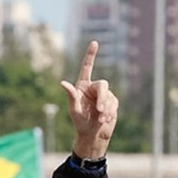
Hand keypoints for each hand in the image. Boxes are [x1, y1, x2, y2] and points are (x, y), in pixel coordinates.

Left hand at [61, 41, 118, 160]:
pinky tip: (105, 120)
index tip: (94, 43)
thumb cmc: (80, 122)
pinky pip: (114, 104)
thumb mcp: (74, 110)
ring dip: (106, 109)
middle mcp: (93, 88)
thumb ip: (70, 95)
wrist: (92, 135)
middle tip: (100, 111)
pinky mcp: (112, 103)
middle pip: (103, 85)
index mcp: (82, 86)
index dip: (90, 55)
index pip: (87, 67)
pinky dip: (110, 112)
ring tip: (101, 120)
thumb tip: (62, 83)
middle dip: (102, 98)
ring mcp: (104, 95)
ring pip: (109, 96)